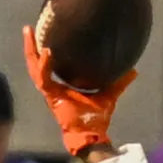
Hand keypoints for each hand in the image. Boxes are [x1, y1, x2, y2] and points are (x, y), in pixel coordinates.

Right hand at [21, 26, 136, 155]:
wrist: (92, 135)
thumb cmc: (96, 117)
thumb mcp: (109, 94)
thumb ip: (118, 83)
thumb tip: (134, 70)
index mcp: (61, 85)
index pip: (48, 64)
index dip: (44, 50)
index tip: (45, 32)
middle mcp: (52, 87)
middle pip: (35, 62)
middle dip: (31, 45)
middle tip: (28, 28)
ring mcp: (49, 92)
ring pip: (33, 67)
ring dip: (30, 50)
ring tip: (29, 33)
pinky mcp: (51, 97)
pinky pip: (43, 78)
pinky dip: (44, 65)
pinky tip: (47, 52)